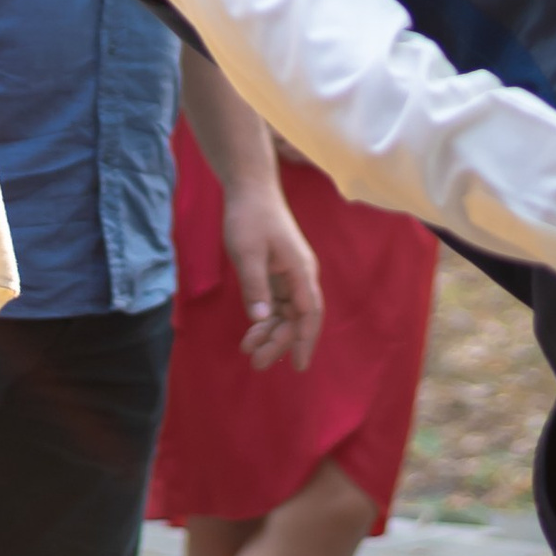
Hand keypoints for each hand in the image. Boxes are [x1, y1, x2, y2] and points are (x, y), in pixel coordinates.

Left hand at [220, 181, 323, 370]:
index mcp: (301, 270)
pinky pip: (275, 304)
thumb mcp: (247, 253)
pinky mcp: (277, 273)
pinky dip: (264, 320)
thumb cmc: (250, 217)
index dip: (305, 341)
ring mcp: (289, 275)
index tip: (298, 365)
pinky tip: (250, 333)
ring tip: (248, 351)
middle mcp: (300, 276)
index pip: (308, 313)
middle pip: (297, 318)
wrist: (250, 189)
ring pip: (286, 314)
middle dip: (280, 343)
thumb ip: (254, 286)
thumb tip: (260, 319)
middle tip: (257, 364)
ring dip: (270, 334)